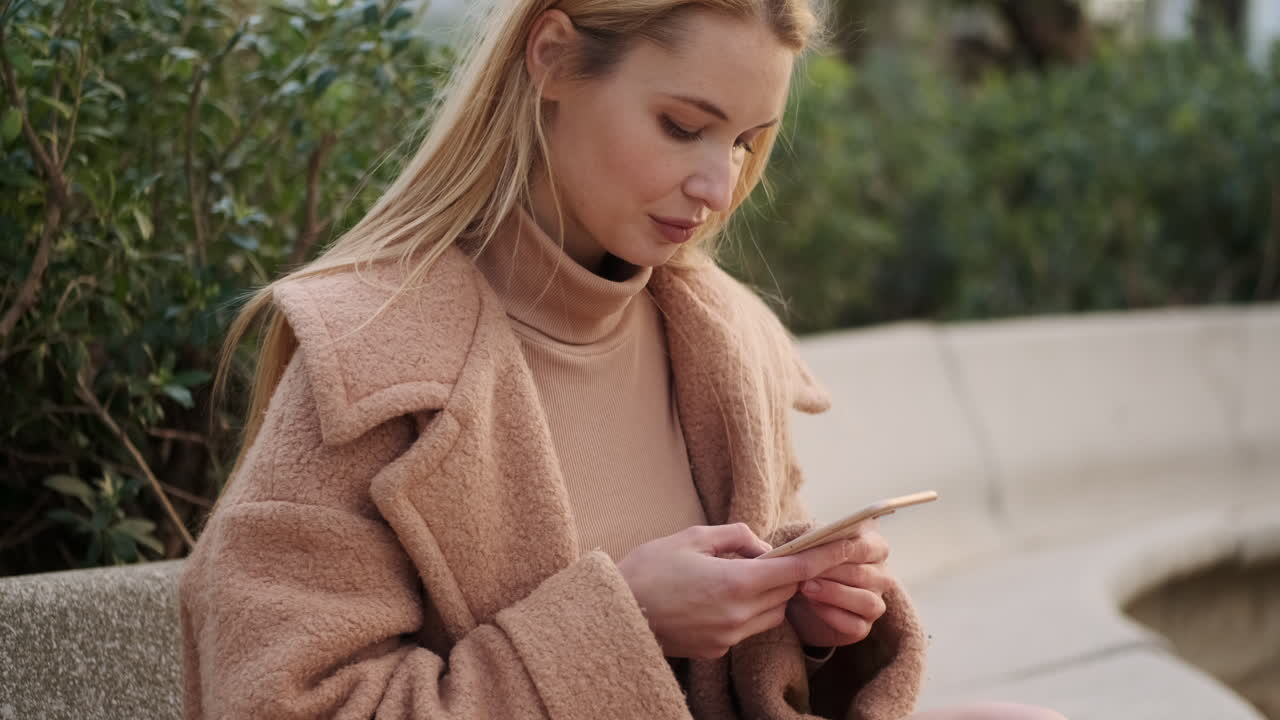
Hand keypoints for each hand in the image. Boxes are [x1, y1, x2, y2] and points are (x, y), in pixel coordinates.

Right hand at [617, 523, 854, 658]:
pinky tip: (724, 596)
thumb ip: (735, 537)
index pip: (794, 569)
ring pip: (772, 613)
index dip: (824, 556)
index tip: (848, 544)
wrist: (615, 614)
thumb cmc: (649, 569)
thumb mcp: (692, 538)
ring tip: (746, 575)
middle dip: (789, 573)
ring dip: (771, 594)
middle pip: (787, 592)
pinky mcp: (717, 650)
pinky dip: (750, 610)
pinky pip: (749, 627)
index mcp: (734, 582)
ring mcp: (728, 637)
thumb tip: (762, 547)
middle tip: (780, 554)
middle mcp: (738, 615)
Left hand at [785, 519, 891, 648]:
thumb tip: (813, 537)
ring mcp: (875, 603)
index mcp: (875, 549)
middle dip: (830, 573)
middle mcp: (881, 577)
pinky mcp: (864, 627)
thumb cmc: (809, 564)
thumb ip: (816, 539)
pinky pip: (855, 625)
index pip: (864, 547)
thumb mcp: (810, 547)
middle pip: (862, 575)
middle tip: (803, 571)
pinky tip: (813, 605)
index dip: (837, 550)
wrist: (799, 598)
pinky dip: (833, 615)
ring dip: (833, 594)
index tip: (812, 550)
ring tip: (806, 588)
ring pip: (865, 601)